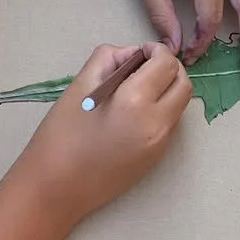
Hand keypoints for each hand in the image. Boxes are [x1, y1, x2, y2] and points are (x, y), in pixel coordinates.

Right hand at [15, 43, 190, 227]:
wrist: (56, 188)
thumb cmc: (60, 136)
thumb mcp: (80, 86)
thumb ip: (109, 59)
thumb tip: (131, 55)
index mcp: (135, 102)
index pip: (166, 64)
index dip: (155, 51)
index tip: (139, 53)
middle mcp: (157, 124)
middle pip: (183, 84)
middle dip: (168, 68)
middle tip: (143, 66)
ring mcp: (161, 144)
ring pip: (180, 104)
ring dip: (166, 89)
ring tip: (135, 89)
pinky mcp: (157, 158)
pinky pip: (170, 123)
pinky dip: (160, 108)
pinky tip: (132, 112)